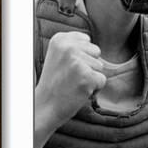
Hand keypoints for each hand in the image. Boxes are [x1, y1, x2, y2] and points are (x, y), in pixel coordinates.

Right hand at [35, 32, 105, 147]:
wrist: (44, 108)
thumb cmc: (54, 84)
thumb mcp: (58, 56)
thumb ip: (75, 47)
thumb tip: (98, 50)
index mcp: (60, 39)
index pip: (86, 40)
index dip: (81, 56)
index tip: (66, 67)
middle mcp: (68, 47)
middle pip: (96, 51)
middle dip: (88, 65)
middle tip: (70, 77)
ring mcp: (77, 61)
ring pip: (100, 66)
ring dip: (90, 77)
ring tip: (73, 84)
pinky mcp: (87, 76)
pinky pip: (102, 80)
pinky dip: (94, 89)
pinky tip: (78, 91)